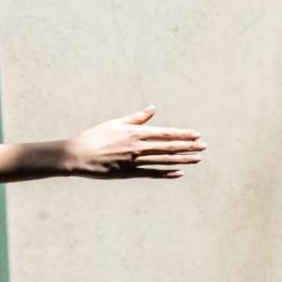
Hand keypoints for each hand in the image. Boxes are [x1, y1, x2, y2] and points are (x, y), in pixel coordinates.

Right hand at [63, 106, 205, 179]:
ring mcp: (135, 162)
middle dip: (189, 147)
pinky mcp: (129, 173)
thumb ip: (136, 118)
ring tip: (197, 159)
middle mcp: (138, 147)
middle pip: (169, 147)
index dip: (183, 135)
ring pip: (164, 161)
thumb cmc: (94, 137)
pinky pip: (152, 173)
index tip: (197, 135)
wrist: (77, 156)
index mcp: (135, 133)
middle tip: (204, 146)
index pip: (165, 133)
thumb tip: (153, 108)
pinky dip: (166, 173)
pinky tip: (178, 173)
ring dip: (182, 160)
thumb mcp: (115, 123)